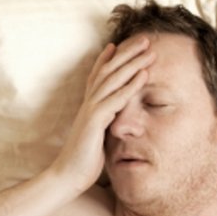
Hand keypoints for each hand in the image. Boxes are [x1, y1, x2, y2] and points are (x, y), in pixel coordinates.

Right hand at [49, 35, 155, 192]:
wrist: (66, 177)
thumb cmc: (83, 161)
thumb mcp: (96, 138)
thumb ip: (104, 125)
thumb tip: (114, 121)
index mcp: (88, 107)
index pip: (98, 76)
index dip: (108, 59)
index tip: (120, 44)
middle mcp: (88, 104)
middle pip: (108, 71)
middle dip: (127, 53)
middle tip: (145, 38)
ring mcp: (90, 111)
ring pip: (113, 80)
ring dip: (133, 63)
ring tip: (150, 50)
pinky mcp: (94, 121)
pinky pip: (115, 100)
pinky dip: (130, 86)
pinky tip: (144, 75)